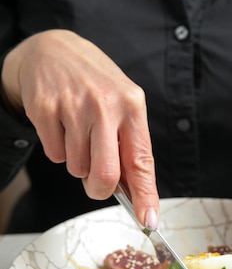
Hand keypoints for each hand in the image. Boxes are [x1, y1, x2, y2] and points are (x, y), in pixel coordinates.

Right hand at [2, 29, 158, 227]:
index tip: (149, 220)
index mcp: (132, 105)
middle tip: (96, 184)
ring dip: (78, 163)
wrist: (54, 49)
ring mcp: (73, 107)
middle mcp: (105, 105)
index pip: (141, 160)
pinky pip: (55, 155)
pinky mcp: (45, 109)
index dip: (146, 195)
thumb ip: (129, 144)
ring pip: (77, 169)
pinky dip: (59, 150)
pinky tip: (62, 126)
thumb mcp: (123, 103)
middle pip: (105, 175)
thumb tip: (133, 191)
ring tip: (78, 134)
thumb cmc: (95, 83)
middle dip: (100, 189)